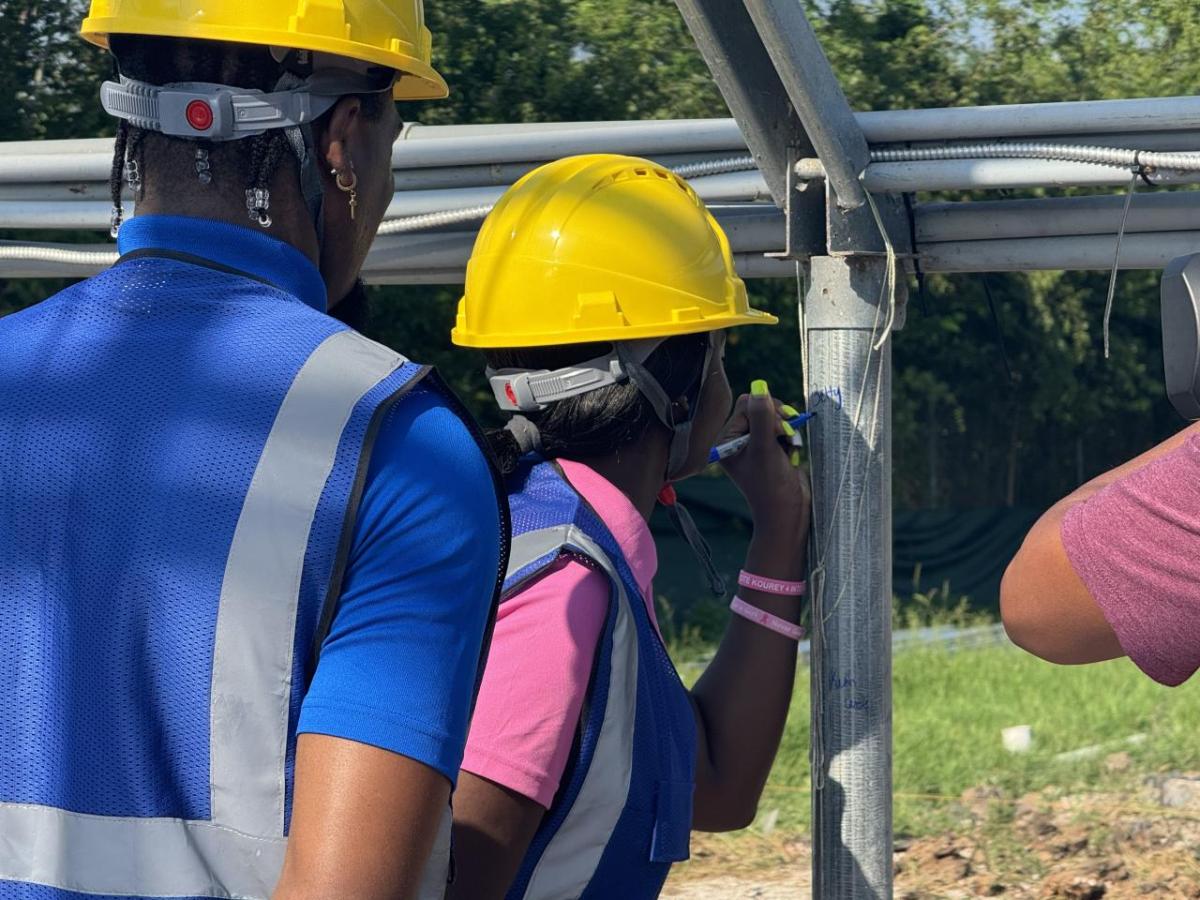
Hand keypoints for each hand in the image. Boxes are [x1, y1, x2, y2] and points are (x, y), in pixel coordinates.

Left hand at [718, 382, 811, 547]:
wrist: (788, 512)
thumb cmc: (771, 485)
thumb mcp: (765, 447)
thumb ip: (763, 417)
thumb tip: (759, 385)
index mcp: (726, 440)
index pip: (746, 405)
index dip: (766, 412)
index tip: (779, 430)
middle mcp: (737, 440)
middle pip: (760, 408)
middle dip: (778, 421)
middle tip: (788, 437)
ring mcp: (754, 445)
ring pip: (774, 418)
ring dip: (787, 430)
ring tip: (790, 448)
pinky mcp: (769, 449)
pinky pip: (782, 429)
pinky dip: (790, 438)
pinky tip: (791, 453)